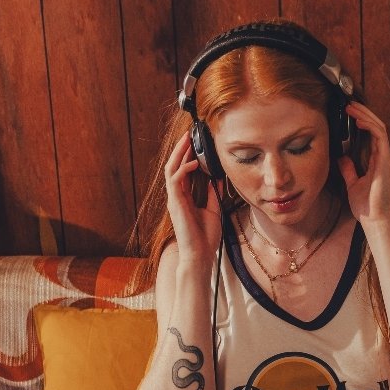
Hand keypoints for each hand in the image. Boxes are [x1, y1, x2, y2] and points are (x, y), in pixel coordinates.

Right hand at [164, 130, 222, 262]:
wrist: (200, 254)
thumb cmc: (205, 237)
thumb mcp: (213, 210)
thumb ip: (213, 194)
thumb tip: (217, 179)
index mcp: (184, 197)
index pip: (182, 171)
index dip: (187, 155)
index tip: (195, 142)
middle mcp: (176, 196)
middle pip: (174, 166)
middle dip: (181, 149)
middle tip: (189, 134)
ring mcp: (174, 199)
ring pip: (171, 169)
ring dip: (179, 154)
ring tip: (188, 141)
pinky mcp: (175, 204)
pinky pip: (175, 181)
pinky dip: (183, 169)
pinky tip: (194, 163)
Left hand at [337, 101, 389, 224]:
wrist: (375, 220)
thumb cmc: (366, 206)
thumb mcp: (352, 183)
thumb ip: (348, 169)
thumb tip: (341, 157)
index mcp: (377, 160)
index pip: (372, 134)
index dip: (362, 120)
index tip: (348, 112)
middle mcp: (384, 157)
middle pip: (376, 126)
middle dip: (363, 113)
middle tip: (348, 104)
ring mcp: (386, 158)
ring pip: (379, 128)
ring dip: (365, 115)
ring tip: (351, 107)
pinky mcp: (386, 162)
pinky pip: (380, 137)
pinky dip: (370, 126)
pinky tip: (358, 121)